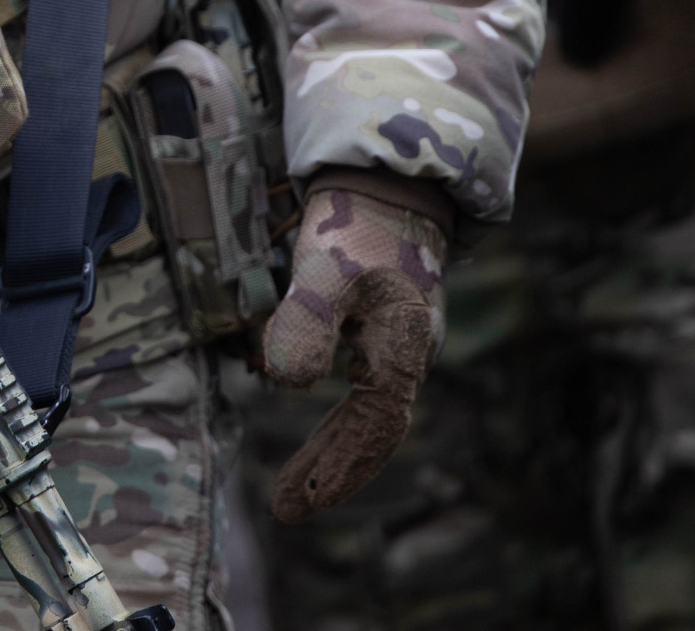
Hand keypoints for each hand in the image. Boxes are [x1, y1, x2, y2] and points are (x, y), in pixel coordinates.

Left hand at [261, 186, 446, 522]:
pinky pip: (368, 396)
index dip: (341, 466)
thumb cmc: (353, 225)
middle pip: (375, 430)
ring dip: (336, 453)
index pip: (375, 425)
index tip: (300, 502)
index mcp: (402, 344)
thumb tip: (291, 385)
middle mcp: (409, 353)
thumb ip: (307, 320)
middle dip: (333, 472)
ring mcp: (400, 347)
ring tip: (293, 491)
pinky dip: (343, 425)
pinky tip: (320, 441)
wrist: (387, 185)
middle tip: (285, 510)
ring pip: (372, 416)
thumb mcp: (323, 268)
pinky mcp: (385, 338)